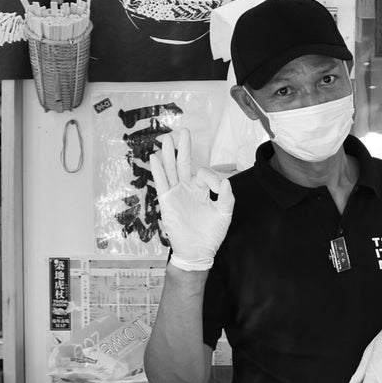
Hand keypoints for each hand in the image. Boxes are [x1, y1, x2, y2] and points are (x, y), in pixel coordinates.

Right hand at [147, 128, 233, 270]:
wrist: (197, 251)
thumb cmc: (211, 234)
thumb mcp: (224, 214)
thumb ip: (227, 197)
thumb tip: (225, 181)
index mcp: (202, 190)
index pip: (204, 173)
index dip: (210, 176)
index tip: (217, 187)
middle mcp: (188, 189)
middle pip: (184, 164)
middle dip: (183, 148)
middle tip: (183, 131)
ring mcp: (176, 194)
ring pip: (171, 170)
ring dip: (169, 154)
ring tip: (166, 139)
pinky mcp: (167, 201)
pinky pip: (162, 183)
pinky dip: (158, 170)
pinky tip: (154, 158)